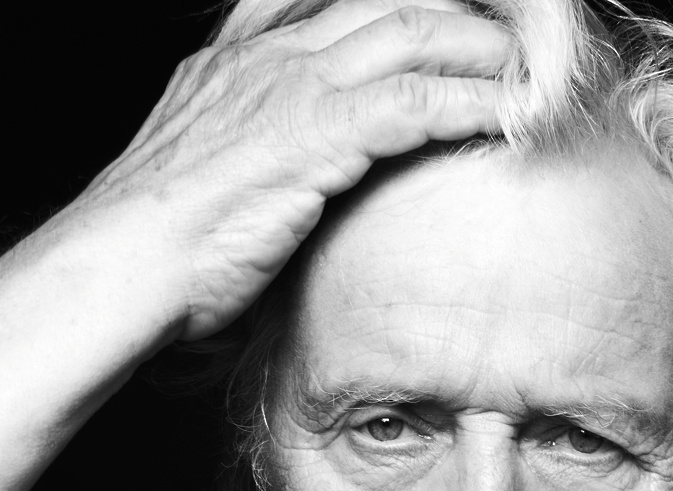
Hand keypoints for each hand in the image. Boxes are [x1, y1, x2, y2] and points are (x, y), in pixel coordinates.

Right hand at [73, 0, 509, 339]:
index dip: (398, 11)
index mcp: (240, 63)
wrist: (126, 263)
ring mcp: (295, 89)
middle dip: (455, 18)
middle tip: (505, 45)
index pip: (333, 8)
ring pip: (412, 35)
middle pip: (386, 4)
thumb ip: (256, 168)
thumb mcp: (206, 184)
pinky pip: (416, 101)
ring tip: (527, 73)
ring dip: (478, 50)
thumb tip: (286, 203)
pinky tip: (507, 115)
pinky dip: (470, 102)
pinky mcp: (319, 134)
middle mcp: (272, 59)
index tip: (443, 30)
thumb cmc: (161, 248)